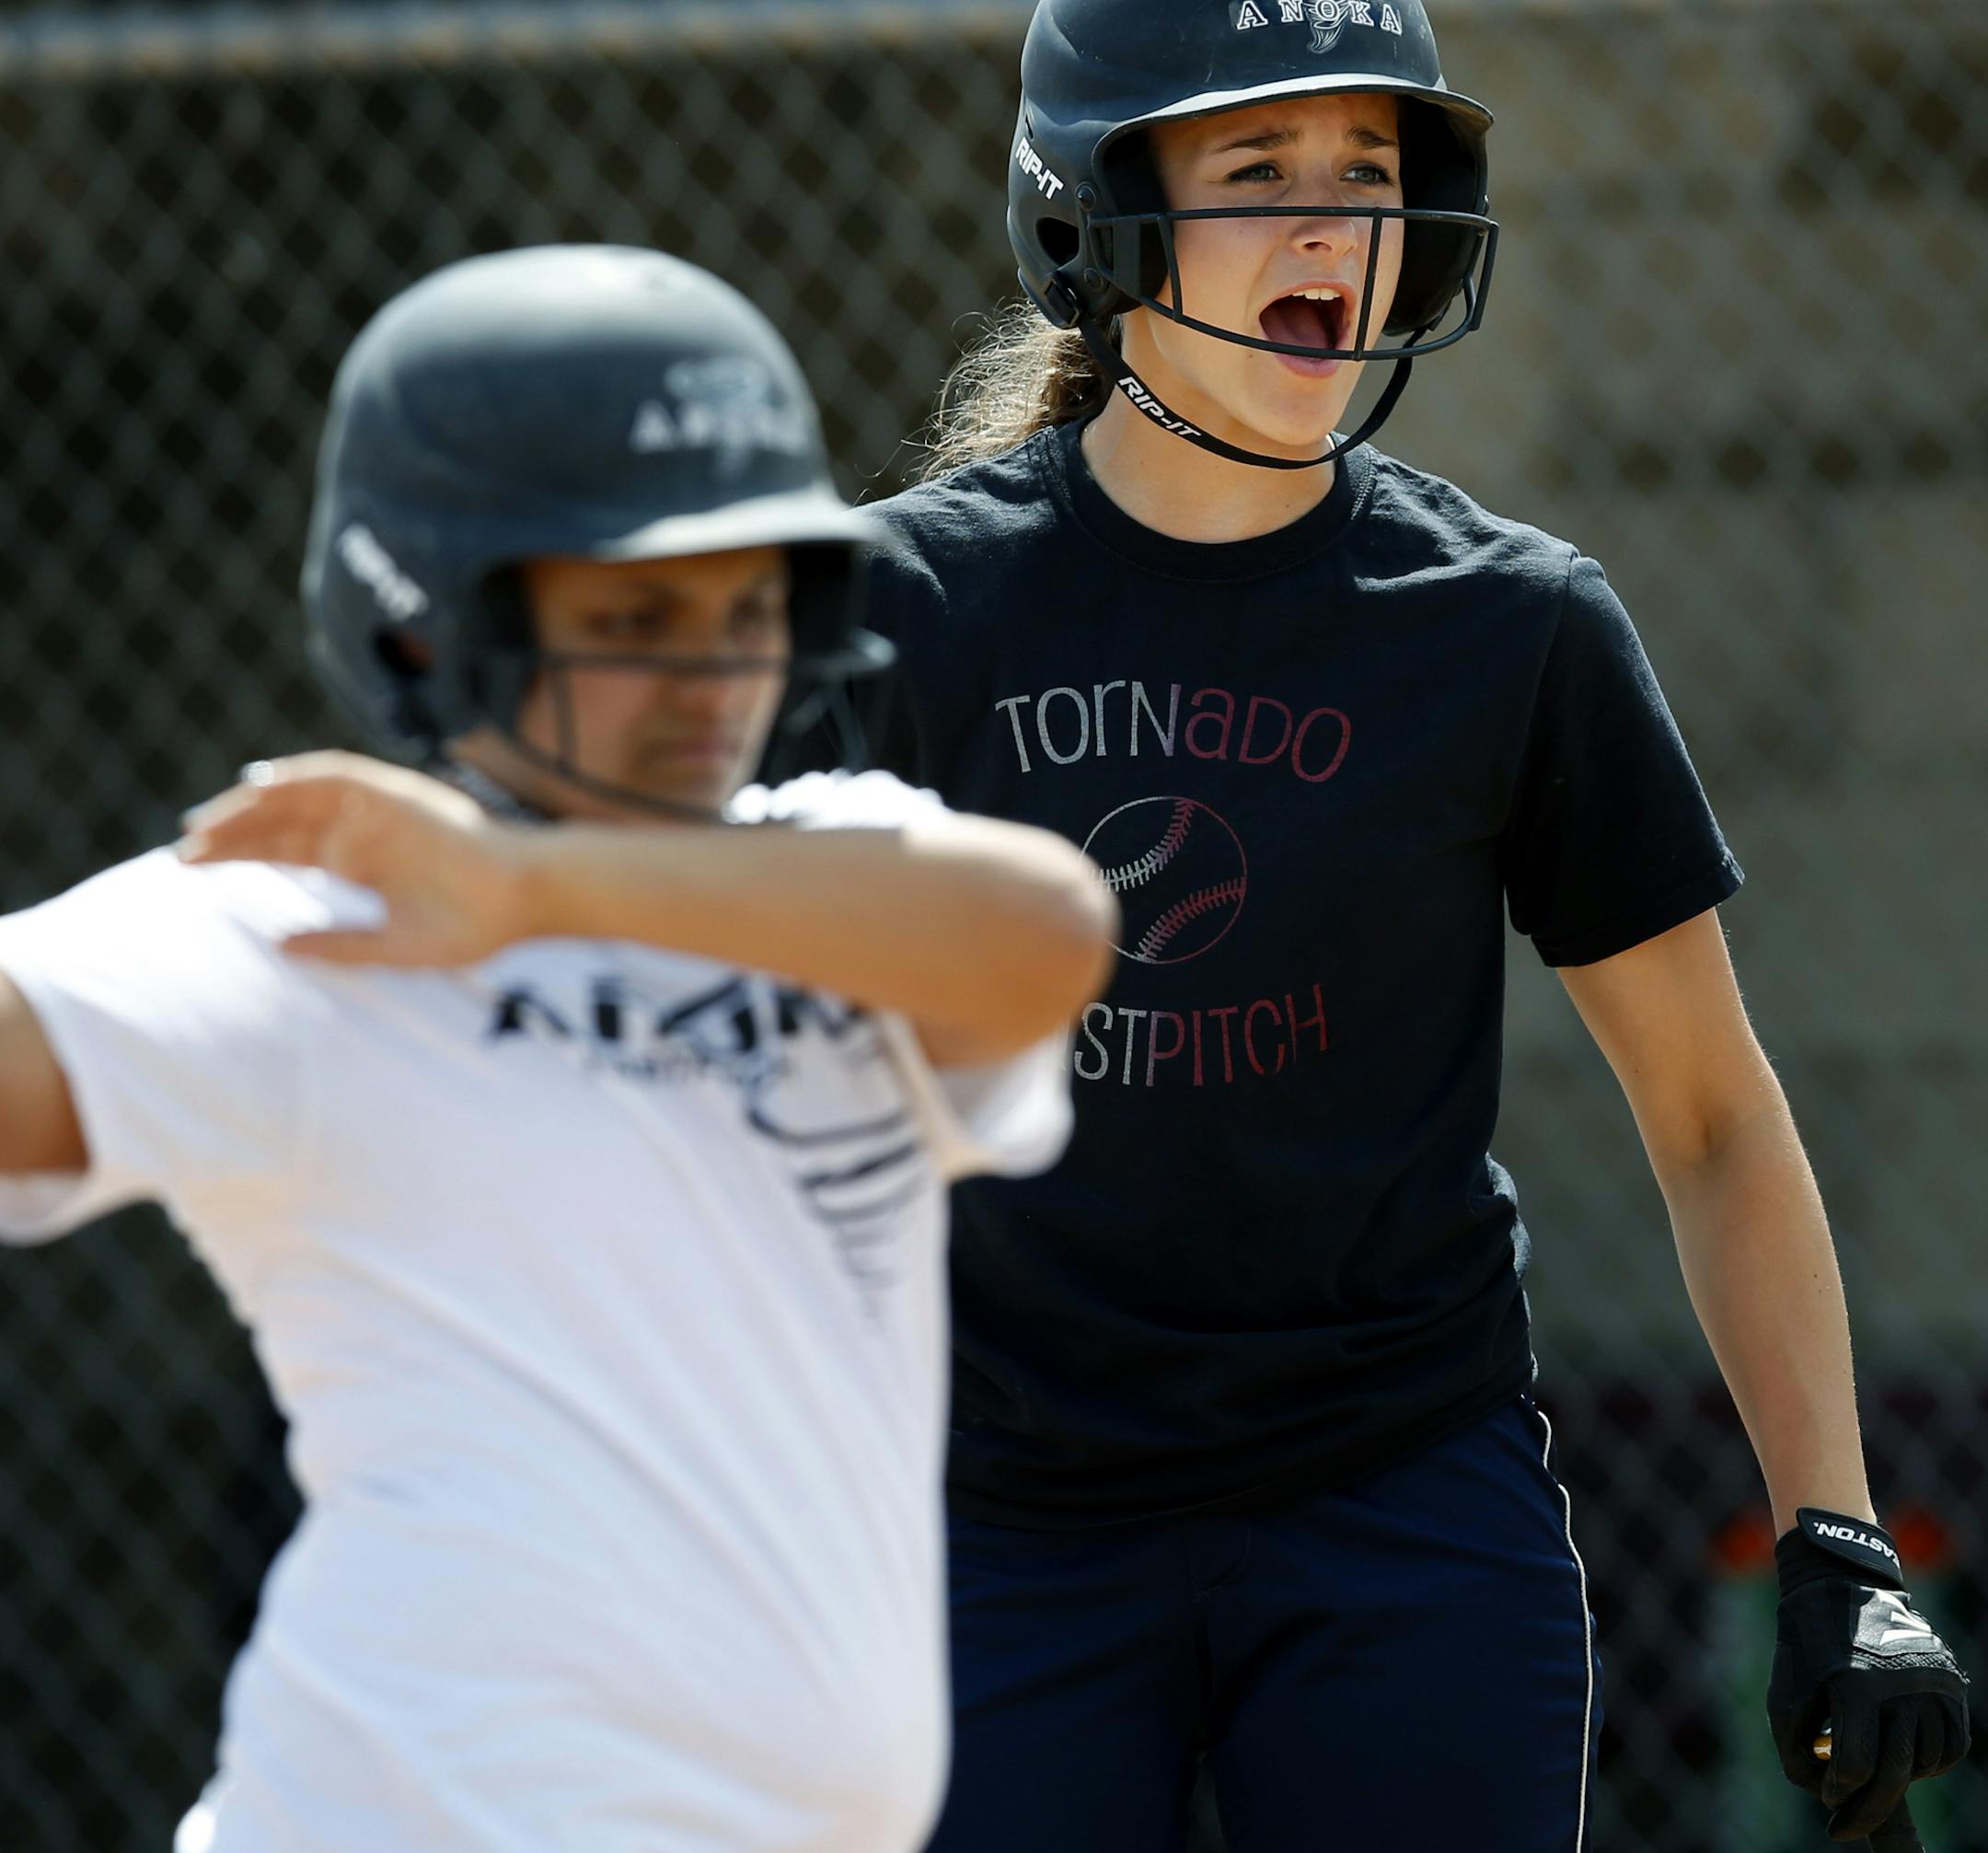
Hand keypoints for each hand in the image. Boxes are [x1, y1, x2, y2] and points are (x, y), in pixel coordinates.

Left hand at [179, 752, 536, 966]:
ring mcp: (379, 809)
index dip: (239, 852)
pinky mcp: (397, 795)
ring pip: (301, 796)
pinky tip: (261, 784)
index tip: (191, 862)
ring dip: (253, 804)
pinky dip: (299, 775)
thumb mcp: (393, 946)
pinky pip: (339, 776)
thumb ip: (339, 944)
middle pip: (283, 821)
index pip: (286, 849)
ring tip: (207, 823)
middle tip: (183, 847)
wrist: (526, 901)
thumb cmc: (473, 926)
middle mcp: (363, 830)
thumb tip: (279, 945)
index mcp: (362, 862)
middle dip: (231, 832)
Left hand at [1768, 1509, 1970, 1842]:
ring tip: (1870, 1767)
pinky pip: (1951, 1748)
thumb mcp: (1783, 1690)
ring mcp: (1932, 1682)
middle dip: (1869, 1812)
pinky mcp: (1951, 1683)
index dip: (1840, 1794)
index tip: (1827, 1802)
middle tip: (1845, 1829)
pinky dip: (1930, 1762)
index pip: (1857, 1765)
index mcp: (1855, 1682)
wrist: (1840, 1586)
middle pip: (1894, 1773)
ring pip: (1923, 1763)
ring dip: (1897, 1778)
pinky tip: (1903, 1755)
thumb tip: (1824, 1793)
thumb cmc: (1805, 1644)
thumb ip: (1794, 1749)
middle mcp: (1901, 1683)